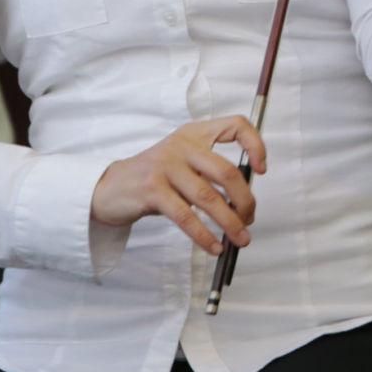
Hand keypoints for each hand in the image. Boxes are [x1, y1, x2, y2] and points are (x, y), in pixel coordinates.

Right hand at [90, 116, 266, 255]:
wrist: (110, 187)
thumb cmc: (156, 178)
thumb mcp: (183, 162)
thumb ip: (210, 171)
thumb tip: (245, 201)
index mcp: (194, 133)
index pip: (235, 125)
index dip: (255, 145)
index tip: (261, 170)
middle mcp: (182, 144)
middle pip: (226, 172)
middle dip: (245, 201)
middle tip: (249, 220)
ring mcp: (166, 166)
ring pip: (209, 198)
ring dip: (230, 223)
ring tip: (240, 239)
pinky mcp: (152, 190)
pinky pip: (186, 216)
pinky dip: (204, 235)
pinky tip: (214, 247)